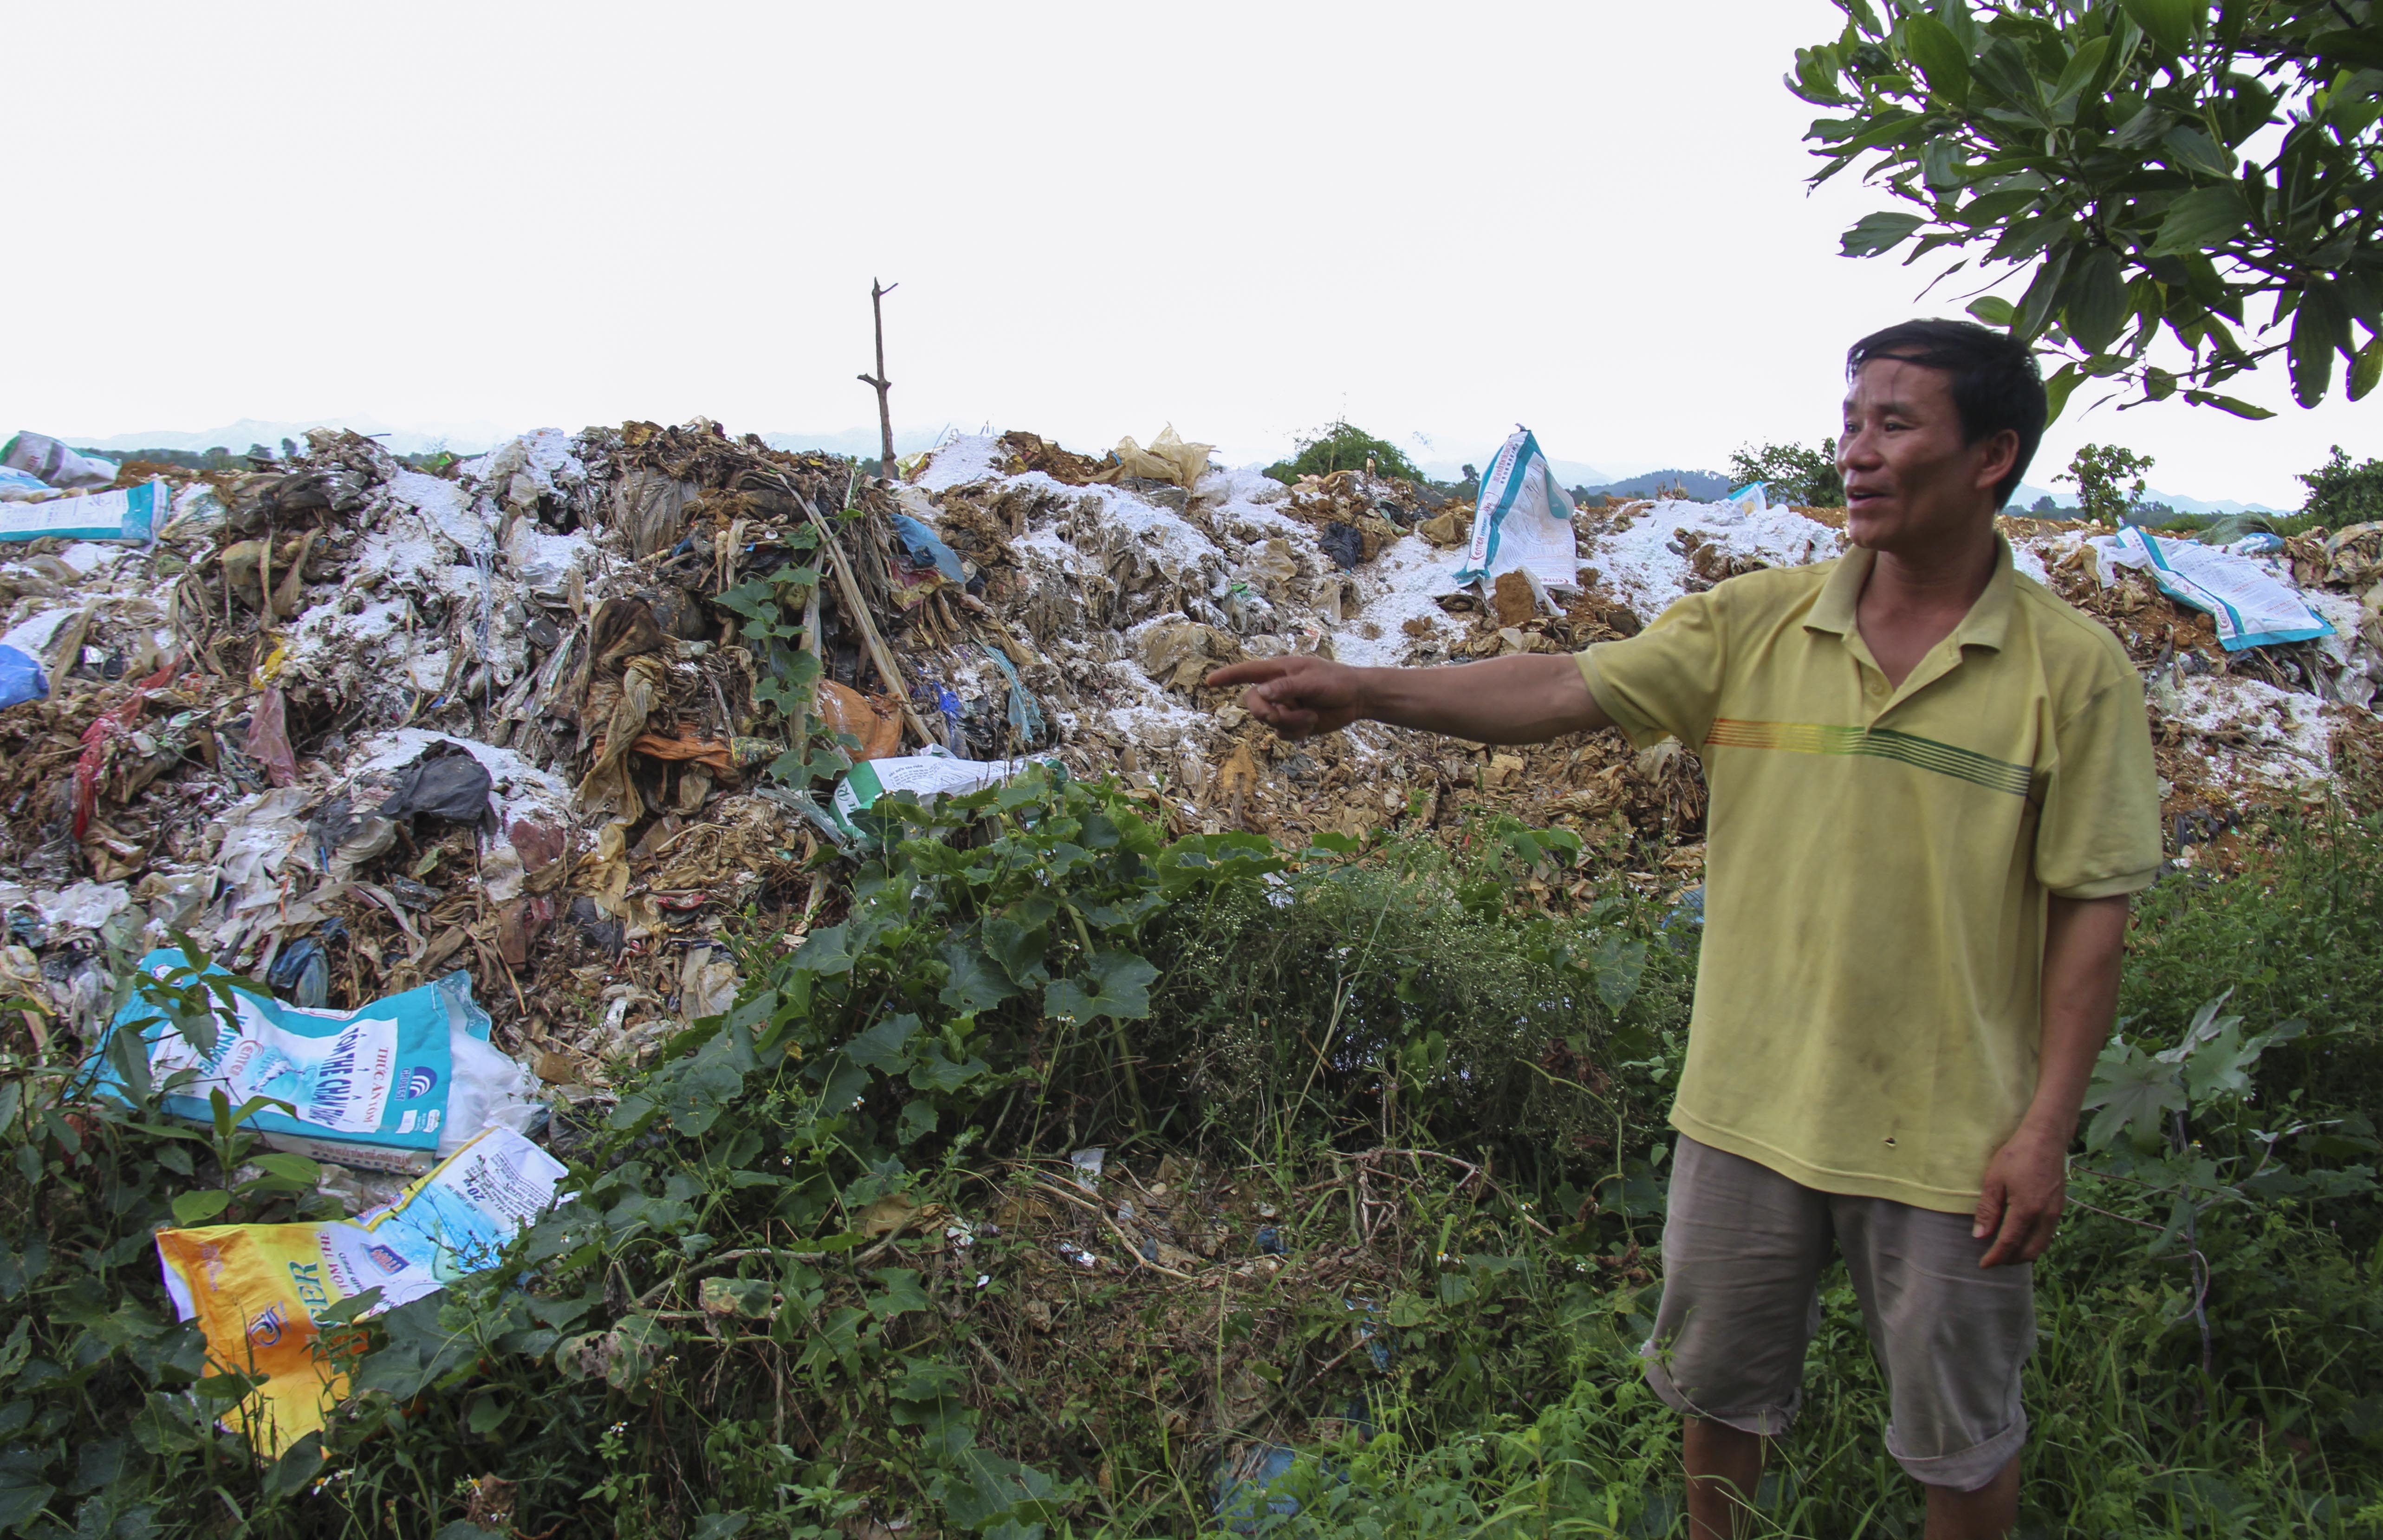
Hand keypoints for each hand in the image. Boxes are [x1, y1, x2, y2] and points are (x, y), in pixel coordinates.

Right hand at [1204, 655, 1366, 738]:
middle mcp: (1278, 690)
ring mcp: (1284, 707)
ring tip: (1310, 716)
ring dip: (1289, 723)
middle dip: (1264, 713)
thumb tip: (1261, 693)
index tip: (1210, 682)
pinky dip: (1296, 732)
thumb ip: (1286, 687)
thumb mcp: (1312, 681)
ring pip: (1269, 722)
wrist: (1357, 699)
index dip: (1228, 676)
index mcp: (1280, 671)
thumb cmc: (1336, 682)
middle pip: (1253, 704)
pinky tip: (1311, 723)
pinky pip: (1282, 734)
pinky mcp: (1293, 724)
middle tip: (1280, 716)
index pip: (1248, 672)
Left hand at [1973, 1123, 2067, 1266]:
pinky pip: (2048, 1234)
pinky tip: (2021, 1236)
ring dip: (2024, 1253)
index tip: (1983, 1265)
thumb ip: (1988, 1210)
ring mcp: (2056, 1212)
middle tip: (1994, 1259)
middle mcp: (2045, 1216)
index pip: (2009, 1243)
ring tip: (2006, 1250)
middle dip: (2011, 1260)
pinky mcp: (2059, 1207)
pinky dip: (2034, 1242)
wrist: (2046, 1138)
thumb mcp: (1994, 1180)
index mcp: (2027, 1210)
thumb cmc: (2016, 1155)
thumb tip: (1980, 1236)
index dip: (1996, 1257)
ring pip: (2041, 1245)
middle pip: (2030, 1251)